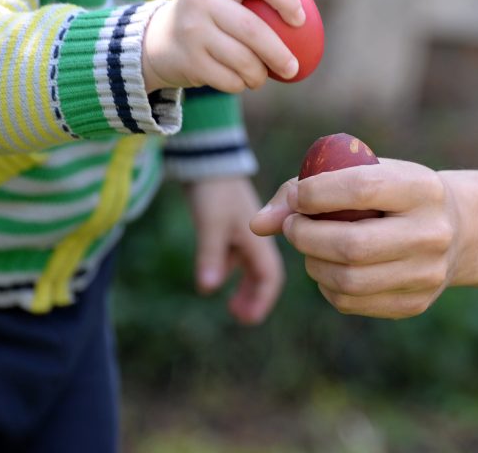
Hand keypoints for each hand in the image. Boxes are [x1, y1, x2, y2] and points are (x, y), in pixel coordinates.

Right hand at [143, 0, 305, 93]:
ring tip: (261, 76)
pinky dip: (241, 85)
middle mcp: (202, 0)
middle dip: (279, 54)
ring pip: (243, 61)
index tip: (300, 20)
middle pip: (253, 30)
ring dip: (260, 75)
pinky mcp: (189, 61)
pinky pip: (229, 80)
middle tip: (293, 68)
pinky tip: (241, 81)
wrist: (159, 40)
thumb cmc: (211, 16)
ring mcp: (193, 32)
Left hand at [185, 177, 284, 324]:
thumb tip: (207, 289)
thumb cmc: (214, 190)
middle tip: (238, 317)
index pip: (269, 277)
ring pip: (251, 266)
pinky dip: (233, 270)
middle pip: (263, 275)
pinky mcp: (232, 225)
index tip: (247, 319)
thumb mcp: (211, 224)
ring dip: (244, 286)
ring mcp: (245, 231)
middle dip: (254, 297)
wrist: (209, 157)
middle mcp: (257, 238)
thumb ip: (210, 255)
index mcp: (259, 240)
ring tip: (231, 306)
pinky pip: (239, 255)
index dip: (261, 300)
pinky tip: (218, 277)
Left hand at [250, 159, 477, 318]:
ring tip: (309, 246)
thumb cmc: (391, 194)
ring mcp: (427, 274)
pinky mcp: (414, 303)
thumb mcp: (364, 174)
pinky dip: (325, 286)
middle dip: (306, 236)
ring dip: (312, 263)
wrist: (453, 229)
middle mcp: (432, 233)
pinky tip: (329, 267)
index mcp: (422, 189)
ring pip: (347, 281)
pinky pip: (350, 303)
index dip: (316, 194)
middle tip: (292, 227)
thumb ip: (307, 189)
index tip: (297, 197)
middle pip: (351, 245)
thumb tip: (256, 224)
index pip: (361, 189)